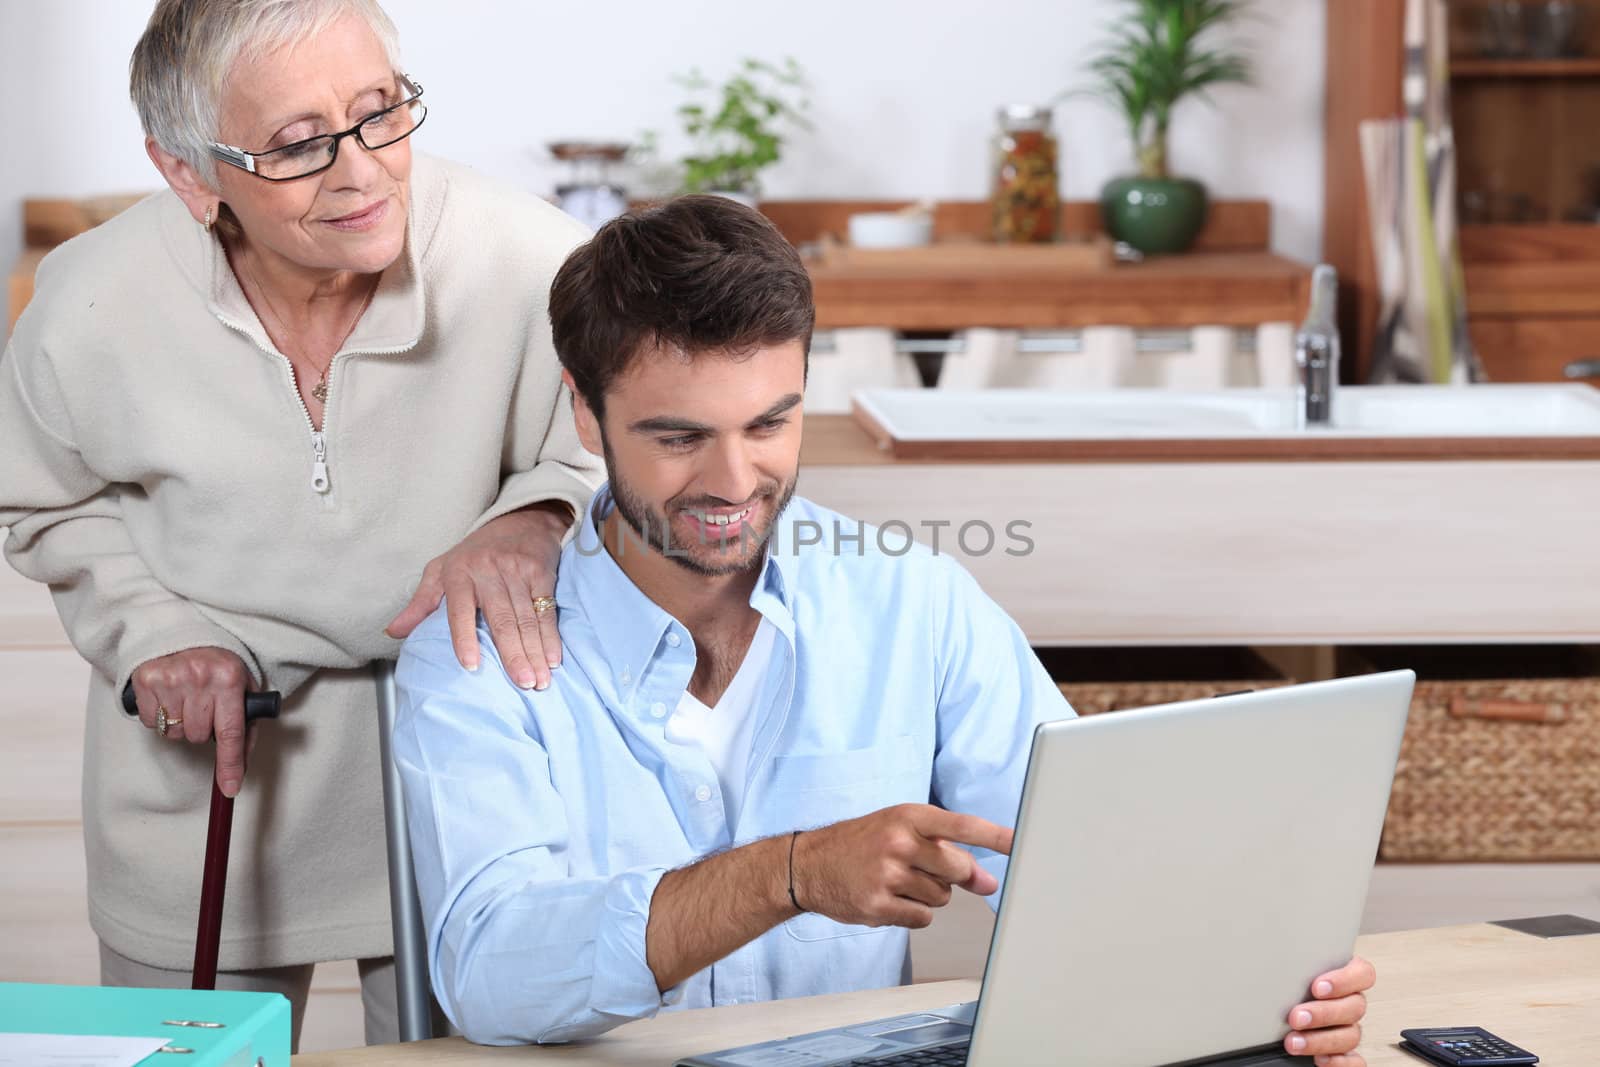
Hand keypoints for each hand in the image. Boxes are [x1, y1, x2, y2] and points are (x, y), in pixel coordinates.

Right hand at [131, 647, 251, 797]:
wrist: (184, 632)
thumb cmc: (218, 664)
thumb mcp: (243, 685)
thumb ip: (246, 724)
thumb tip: (240, 765)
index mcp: (229, 678)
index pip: (231, 731)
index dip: (230, 763)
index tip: (231, 787)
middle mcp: (200, 677)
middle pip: (198, 736)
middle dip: (202, 730)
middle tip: (204, 707)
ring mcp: (170, 678)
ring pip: (174, 733)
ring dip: (180, 724)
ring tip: (186, 700)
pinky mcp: (145, 679)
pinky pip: (150, 723)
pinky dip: (159, 717)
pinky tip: (168, 698)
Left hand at [386, 503, 571, 689]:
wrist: (519, 521)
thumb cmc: (474, 553)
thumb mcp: (441, 570)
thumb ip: (420, 603)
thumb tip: (393, 631)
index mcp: (458, 573)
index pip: (460, 610)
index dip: (465, 638)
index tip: (471, 666)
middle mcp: (488, 571)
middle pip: (502, 619)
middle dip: (513, 653)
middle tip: (522, 683)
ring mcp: (517, 571)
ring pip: (526, 618)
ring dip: (535, 652)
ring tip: (539, 681)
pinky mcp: (540, 573)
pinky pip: (546, 610)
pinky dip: (551, 636)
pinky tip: (554, 659)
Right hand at [791, 804, 1012, 928]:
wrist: (808, 865)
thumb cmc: (860, 843)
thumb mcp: (899, 830)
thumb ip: (946, 850)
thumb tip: (988, 882)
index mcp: (907, 816)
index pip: (962, 826)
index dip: (995, 836)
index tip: (1021, 844)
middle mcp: (898, 842)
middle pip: (957, 869)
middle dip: (953, 876)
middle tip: (924, 869)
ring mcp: (887, 874)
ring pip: (941, 897)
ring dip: (928, 895)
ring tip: (897, 881)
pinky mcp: (877, 905)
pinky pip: (922, 918)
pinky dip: (913, 913)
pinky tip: (889, 898)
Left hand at [1283, 956, 1375, 1065]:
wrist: (1277, 1018)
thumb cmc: (1285, 988)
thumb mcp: (1290, 970)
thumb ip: (1297, 967)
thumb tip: (1273, 959)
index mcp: (1343, 977)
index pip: (1362, 974)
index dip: (1344, 980)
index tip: (1317, 987)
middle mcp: (1349, 1003)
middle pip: (1354, 1007)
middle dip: (1323, 1013)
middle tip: (1296, 1017)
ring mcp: (1349, 1029)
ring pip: (1350, 1035)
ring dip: (1321, 1040)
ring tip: (1294, 1041)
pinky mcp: (1346, 1055)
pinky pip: (1355, 1061)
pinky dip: (1340, 1062)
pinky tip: (1320, 1059)